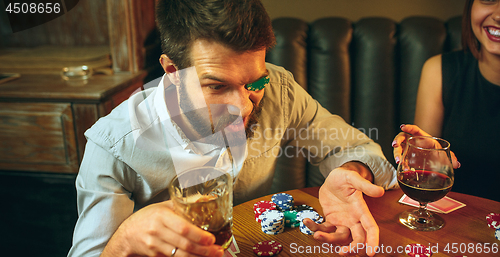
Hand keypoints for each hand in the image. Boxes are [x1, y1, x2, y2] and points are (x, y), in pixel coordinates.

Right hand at [101, 200, 223, 256]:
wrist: (126, 234)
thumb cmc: (147, 218)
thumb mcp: (162, 207)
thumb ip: (181, 204)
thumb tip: (204, 200)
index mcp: (161, 216)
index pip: (182, 228)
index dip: (198, 235)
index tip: (211, 238)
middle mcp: (157, 231)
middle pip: (184, 244)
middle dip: (203, 249)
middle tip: (218, 250)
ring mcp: (155, 245)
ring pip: (180, 255)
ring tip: (214, 255)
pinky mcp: (155, 256)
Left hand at [308, 168, 383, 255]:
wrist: (333, 177)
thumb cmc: (345, 177)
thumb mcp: (353, 178)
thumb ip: (365, 185)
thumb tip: (380, 191)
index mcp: (361, 210)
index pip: (370, 228)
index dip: (372, 241)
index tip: (371, 252)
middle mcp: (353, 219)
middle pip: (357, 239)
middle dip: (352, 248)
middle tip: (342, 252)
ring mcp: (341, 221)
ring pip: (339, 237)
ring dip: (328, 239)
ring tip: (316, 234)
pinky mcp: (330, 220)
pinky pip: (324, 228)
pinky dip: (315, 227)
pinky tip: (307, 221)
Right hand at [392, 124, 459, 168]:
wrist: (434, 164)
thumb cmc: (438, 154)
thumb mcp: (444, 154)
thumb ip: (451, 157)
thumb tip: (458, 164)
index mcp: (422, 137)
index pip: (414, 130)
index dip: (408, 127)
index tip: (402, 127)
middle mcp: (413, 141)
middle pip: (402, 138)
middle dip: (397, 141)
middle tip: (395, 145)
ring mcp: (408, 149)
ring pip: (399, 149)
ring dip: (397, 155)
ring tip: (398, 161)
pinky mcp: (406, 158)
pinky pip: (402, 159)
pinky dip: (402, 164)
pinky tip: (404, 169)